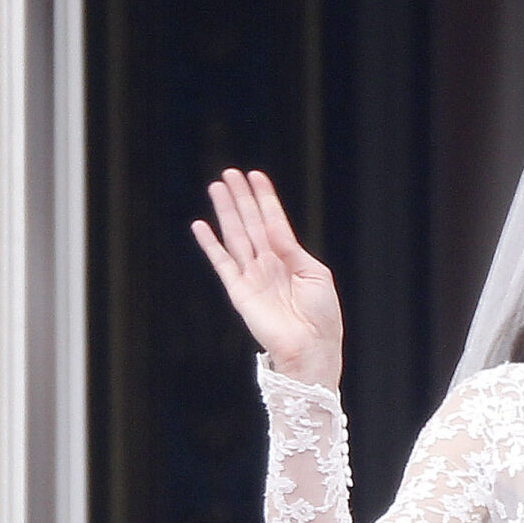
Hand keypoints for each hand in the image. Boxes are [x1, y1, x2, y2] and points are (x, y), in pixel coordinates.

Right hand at [191, 169, 343, 389]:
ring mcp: (252, 276)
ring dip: (226, 212)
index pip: (274, 221)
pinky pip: (221, 263)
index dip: (265, 198)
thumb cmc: (322, 317)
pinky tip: (201, 225)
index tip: (256, 176)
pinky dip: (210, 244)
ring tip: (216, 187)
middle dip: (241, 198)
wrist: (311, 349)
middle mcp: (269, 264)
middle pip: (251, 223)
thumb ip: (291, 249)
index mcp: (291, 259)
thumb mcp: (314, 275)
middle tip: (230, 173)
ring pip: (235, 236)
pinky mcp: (239, 292)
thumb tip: (271, 227)